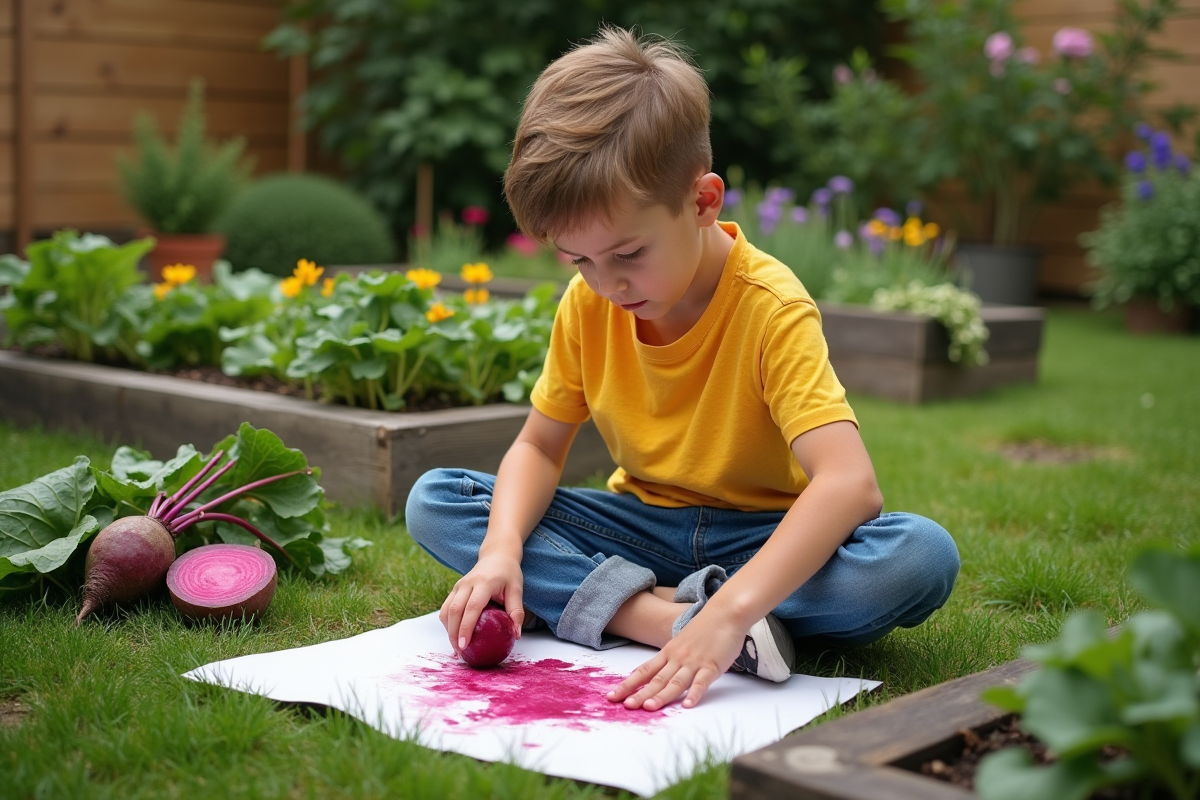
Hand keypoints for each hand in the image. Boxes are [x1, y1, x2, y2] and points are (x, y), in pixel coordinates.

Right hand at [439, 552, 524, 654]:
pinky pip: (446, 608)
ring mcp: (458, 586)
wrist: (497, 555)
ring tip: (457, 647)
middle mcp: (467, 584)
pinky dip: (448, 623)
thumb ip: (516, 611)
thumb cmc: (508, 573)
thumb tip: (516, 635)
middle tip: (460, 652)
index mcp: (484, 583)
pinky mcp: (454, 589)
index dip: (466, 628)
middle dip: (454, 634)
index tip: (465, 645)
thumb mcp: (517, 589)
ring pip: (446, 611)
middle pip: (454, 611)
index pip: (471, 608)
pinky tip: (455, 634)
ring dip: (449, 630)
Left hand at [607, 610, 747, 710]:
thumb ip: (672, 658)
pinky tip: (687, 705)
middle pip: (656, 679)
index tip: (613, 695)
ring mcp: (694, 662)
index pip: (644, 671)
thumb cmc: (705, 627)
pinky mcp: (712, 665)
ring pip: (675, 683)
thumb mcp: (682, 642)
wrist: (725, 612)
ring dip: (662, 696)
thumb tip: (661, 673)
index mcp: (668, 652)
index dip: (628, 684)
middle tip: (626, 706)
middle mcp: (677, 658)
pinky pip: (701, 682)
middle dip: (640, 694)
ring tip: (649, 708)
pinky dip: (694, 694)